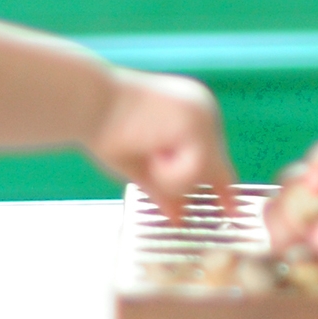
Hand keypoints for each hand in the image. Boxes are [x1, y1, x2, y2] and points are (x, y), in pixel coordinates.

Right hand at [88, 70, 235, 217]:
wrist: (87, 102)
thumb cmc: (102, 129)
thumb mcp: (139, 165)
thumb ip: (163, 188)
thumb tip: (178, 216)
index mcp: (190, 116)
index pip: (212, 157)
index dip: (221, 187)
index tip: (231, 210)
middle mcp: (203, 111)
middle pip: (211, 170)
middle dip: (177, 181)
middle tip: (148, 158)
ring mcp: (204, 115)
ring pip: (203, 174)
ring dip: (167, 176)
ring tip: (143, 149)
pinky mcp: (197, 123)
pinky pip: (194, 170)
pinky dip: (168, 172)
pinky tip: (149, 150)